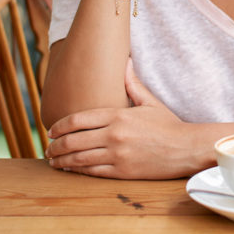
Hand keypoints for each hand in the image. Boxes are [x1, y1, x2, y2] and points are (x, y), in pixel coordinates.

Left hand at [44, 64, 200, 178]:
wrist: (186, 148)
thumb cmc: (168, 125)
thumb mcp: (149, 101)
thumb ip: (132, 84)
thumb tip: (126, 61)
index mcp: (117, 115)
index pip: (77, 119)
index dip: (59, 126)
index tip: (51, 131)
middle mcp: (114, 134)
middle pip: (73, 140)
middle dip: (55, 146)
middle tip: (48, 148)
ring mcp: (117, 154)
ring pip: (79, 158)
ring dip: (61, 160)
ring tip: (53, 161)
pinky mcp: (122, 171)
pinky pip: (92, 172)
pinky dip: (77, 171)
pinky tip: (69, 169)